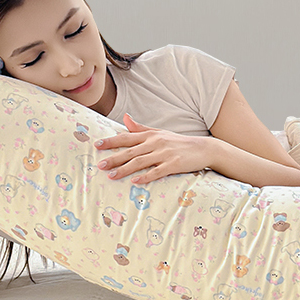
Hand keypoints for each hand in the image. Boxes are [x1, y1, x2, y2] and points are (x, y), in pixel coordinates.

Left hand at [94, 114, 210, 182]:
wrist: (203, 148)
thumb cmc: (179, 142)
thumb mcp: (160, 133)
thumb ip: (141, 128)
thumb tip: (125, 117)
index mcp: (150, 135)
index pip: (126, 137)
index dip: (111, 141)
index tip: (97, 145)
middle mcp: (155, 143)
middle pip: (130, 151)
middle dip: (114, 158)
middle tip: (100, 165)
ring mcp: (164, 154)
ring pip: (140, 162)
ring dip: (124, 169)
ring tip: (112, 176)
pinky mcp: (173, 164)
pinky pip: (156, 171)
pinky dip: (145, 176)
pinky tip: (135, 181)